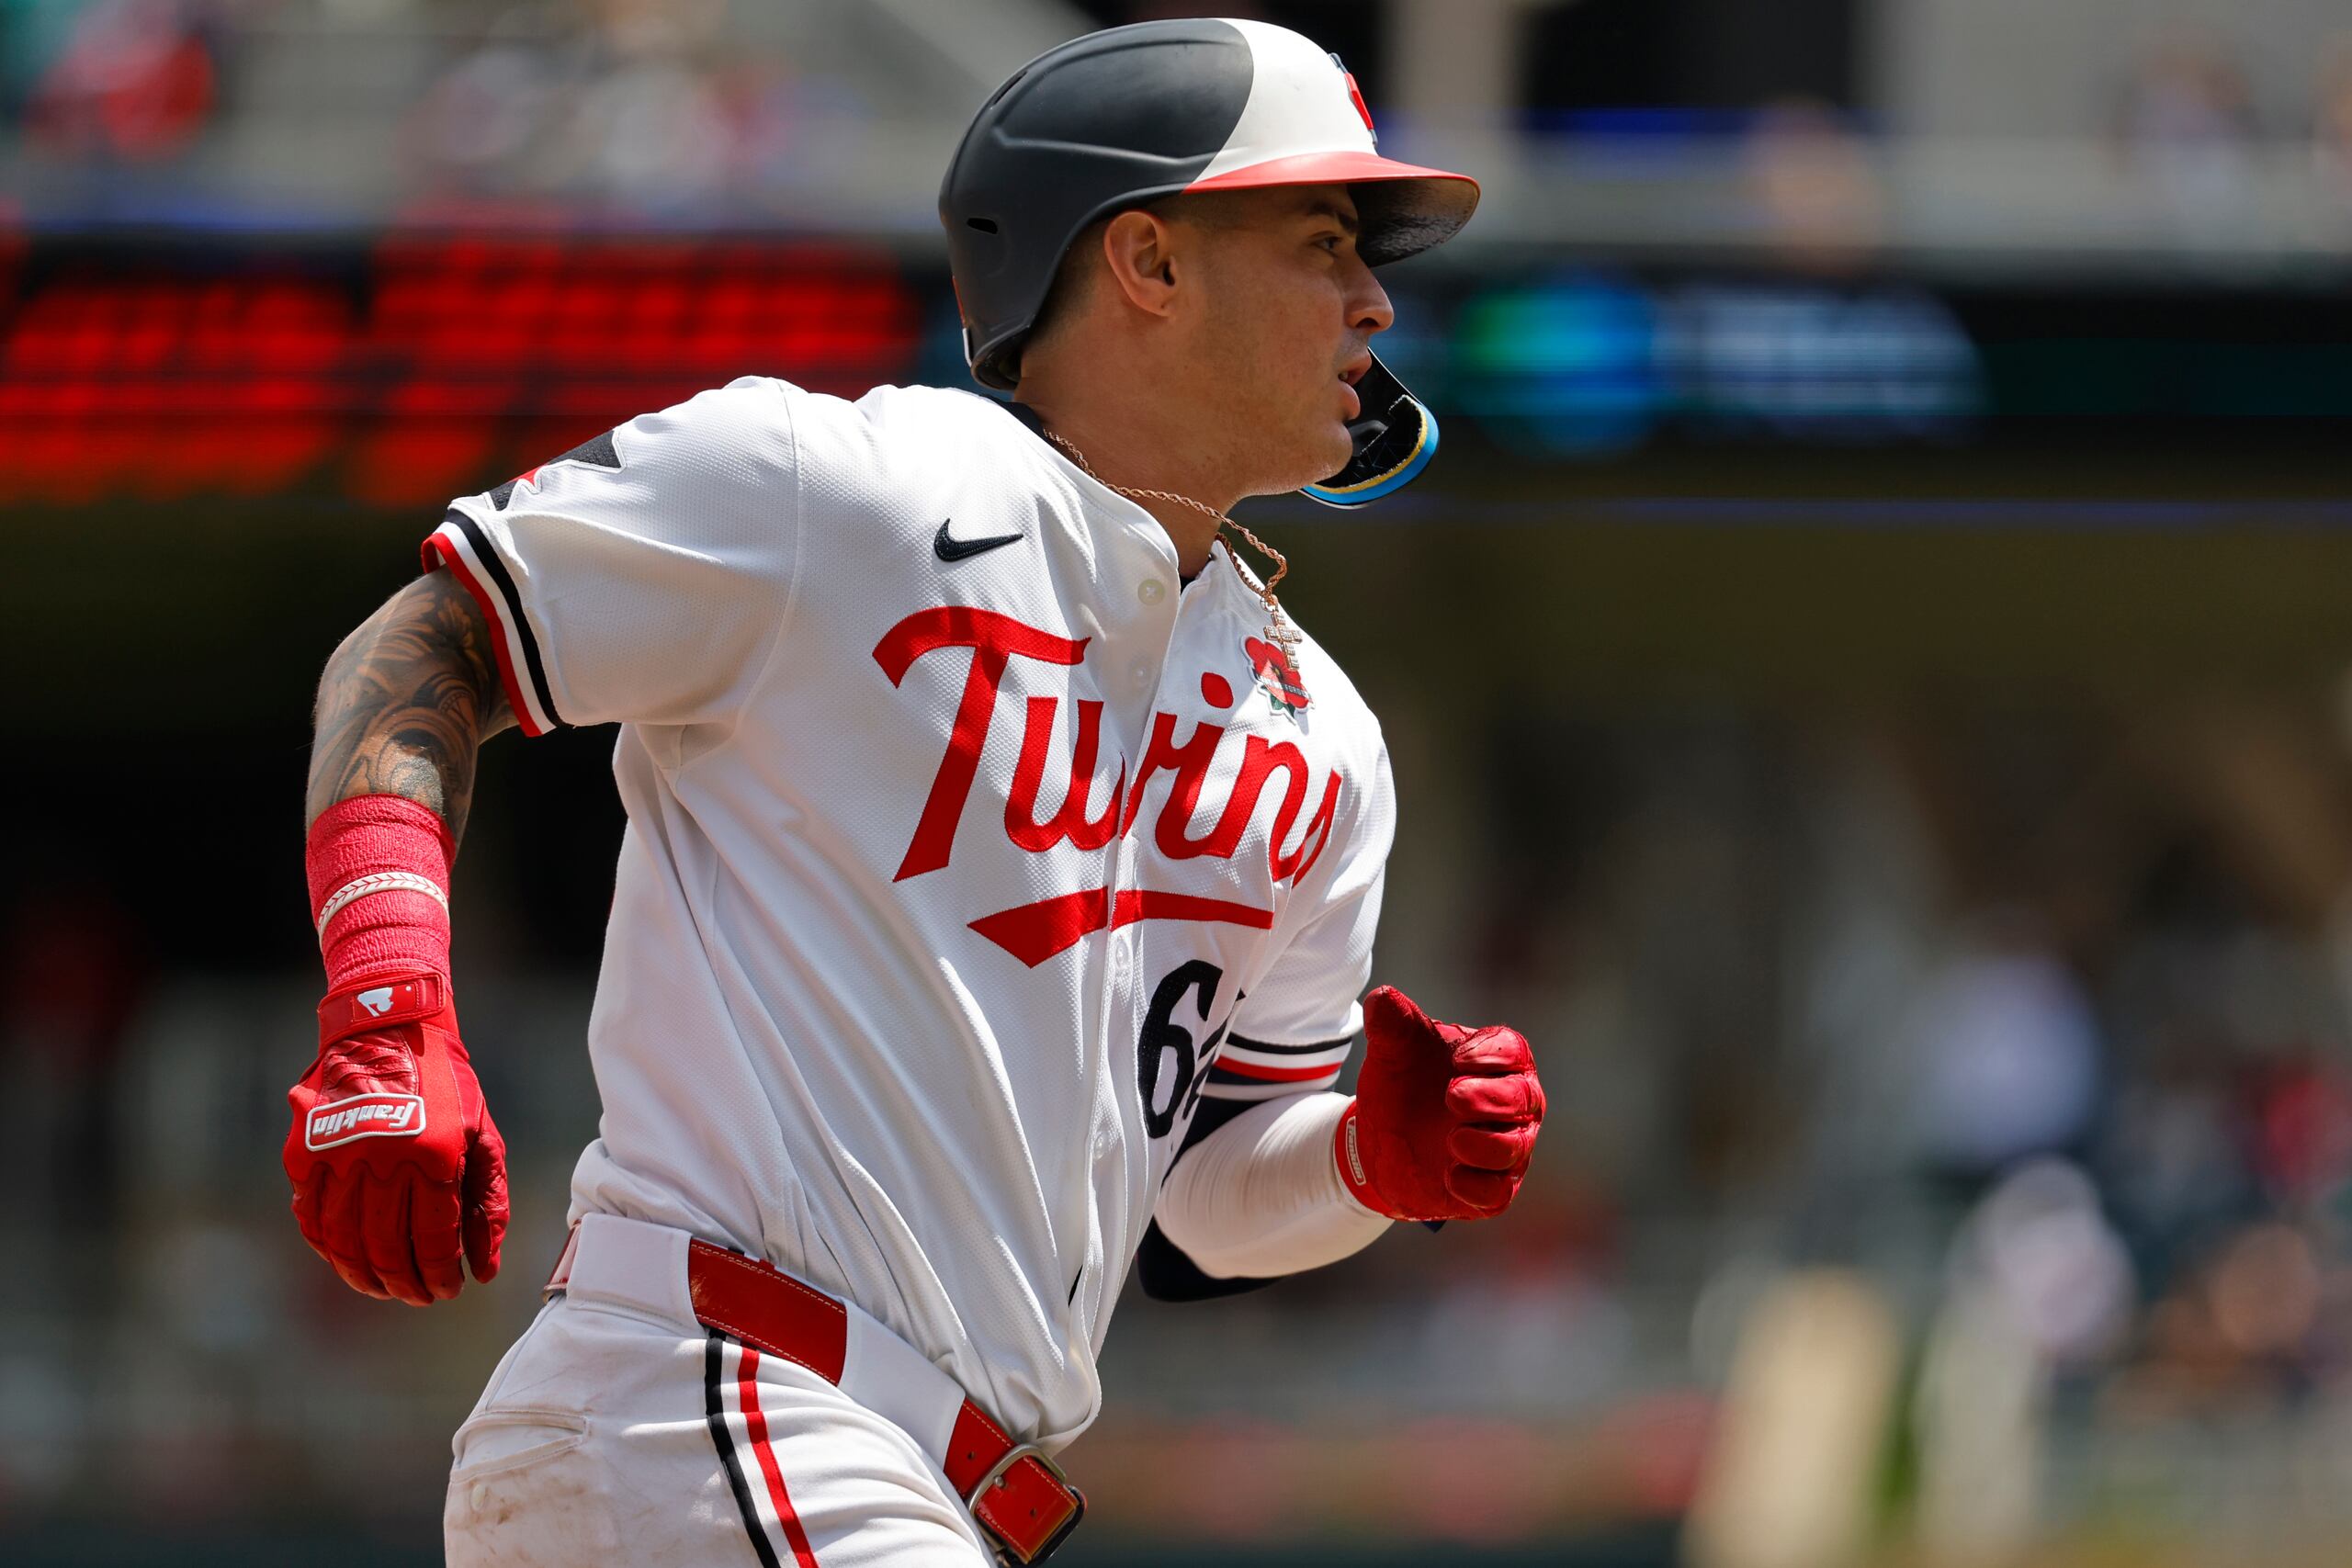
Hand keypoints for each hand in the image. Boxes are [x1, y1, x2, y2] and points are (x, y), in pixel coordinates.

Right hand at [283, 973, 507, 1304]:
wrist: (389, 1029)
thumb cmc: (447, 1087)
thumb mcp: (482, 1136)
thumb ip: (487, 1203)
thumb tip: (486, 1269)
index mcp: (433, 1153)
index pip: (434, 1236)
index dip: (441, 1273)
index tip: (448, 1291)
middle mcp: (383, 1155)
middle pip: (388, 1245)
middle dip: (406, 1282)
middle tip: (418, 1297)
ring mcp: (338, 1154)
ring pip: (346, 1239)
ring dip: (364, 1275)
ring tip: (383, 1290)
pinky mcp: (304, 1152)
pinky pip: (312, 1217)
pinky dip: (328, 1248)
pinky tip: (345, 1262)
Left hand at [1336, 985, 1543, 1222]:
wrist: (1379, 1138)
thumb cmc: (1402, 1084)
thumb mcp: (1392, 1052)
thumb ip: (1392, 1024)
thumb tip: (1383, 997)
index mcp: (1496, 1060)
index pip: (1513, 1051)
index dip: (1492, 1055)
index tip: (1457, 1059)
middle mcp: (1513, 1104)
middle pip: (1524, 1099)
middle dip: (1492, 1099)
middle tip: (1452, 1097)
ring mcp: (1505, 1148)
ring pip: (1515, 1150)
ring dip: (1487, 1145)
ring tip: (1451, 1139)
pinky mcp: (1489, 1189)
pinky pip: (1498, 1195)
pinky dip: (1478, 1188)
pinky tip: (1450, 1177)